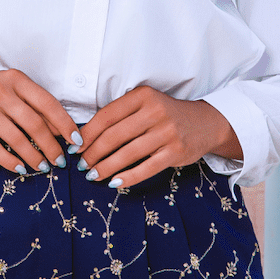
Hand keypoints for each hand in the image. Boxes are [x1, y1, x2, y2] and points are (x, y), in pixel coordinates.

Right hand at [0, 56, 81, 175]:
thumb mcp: (7, 85)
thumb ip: (30, 102)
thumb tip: (58, 129)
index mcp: (15, 79)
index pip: (48, 104)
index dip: (65, 125)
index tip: (76, 141)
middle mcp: (1, 93)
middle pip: (35, 125)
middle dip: (52, 147)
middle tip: (60, 161)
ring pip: (17, 139)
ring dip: (33, 157)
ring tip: (43, 167)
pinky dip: (10, 161)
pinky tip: (20, 169)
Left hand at [75, 87, 242, 188]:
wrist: (205, 123)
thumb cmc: (166, 114)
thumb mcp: (145, 104)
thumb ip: (121, 115)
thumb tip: (84, 137)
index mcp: (143, 96)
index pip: (107, 116)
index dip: (87, 134)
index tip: (75, 147)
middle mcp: (155, 111)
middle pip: (114, 136)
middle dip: (93, 153)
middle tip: (82, 165)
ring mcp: (167, 133)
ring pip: (127, 154)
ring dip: (106, 167)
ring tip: (93, 175)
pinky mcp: (176, 152)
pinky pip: (146, 168)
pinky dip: (128, 177)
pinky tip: (114, 183)